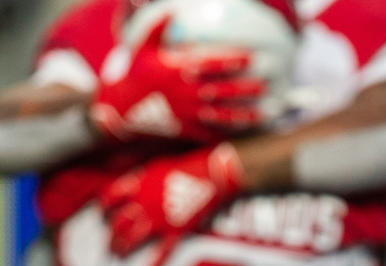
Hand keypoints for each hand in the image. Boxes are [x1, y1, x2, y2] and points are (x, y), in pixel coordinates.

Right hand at [90, 17, 266, 142]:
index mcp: (178, 70)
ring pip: (222, 115)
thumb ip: (159, 27)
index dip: (233, 60)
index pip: (212, 64)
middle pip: (222, 90)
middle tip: (264, 84)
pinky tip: (246, 131)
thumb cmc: (135, 73)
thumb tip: (174, 10)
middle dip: (245, 87)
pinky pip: (211, 132)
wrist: (120, 108)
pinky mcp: (186, 129)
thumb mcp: (143, 46)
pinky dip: (229, 132)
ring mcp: (187, 113)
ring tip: (264, 112)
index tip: (251, 57)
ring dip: (244, 114)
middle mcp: (186, 92)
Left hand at [100, 142, 244, 265]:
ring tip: (119, 256)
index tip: (103, 215)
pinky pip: (163, 252)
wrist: (213, 175)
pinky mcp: (177, 231)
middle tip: (109, 244)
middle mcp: (144, 203)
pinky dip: (155, 265)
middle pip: (118, 223)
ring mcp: (159, 219)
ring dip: (122, 248)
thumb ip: (142, 179)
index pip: (111, 198)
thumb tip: (131, 188)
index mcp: (139, 185)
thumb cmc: (188, 167)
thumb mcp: (158, 167)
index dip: (104, 208)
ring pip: (132, 238)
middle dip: (111, 235)